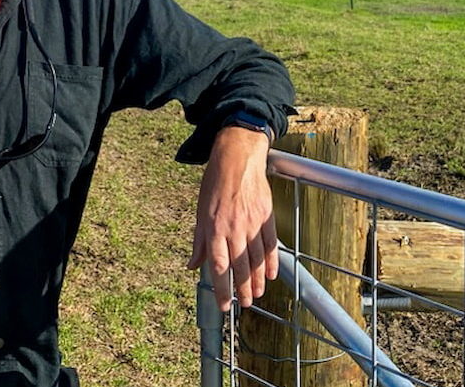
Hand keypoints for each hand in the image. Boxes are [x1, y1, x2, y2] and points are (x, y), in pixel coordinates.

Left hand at [188, 126, 277, 311]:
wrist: (238, 158)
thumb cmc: (215, 183)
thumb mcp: (200, 212)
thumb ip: (199, 241)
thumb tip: (192, 265)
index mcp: (214, 229)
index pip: (219, 267)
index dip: (222, 289)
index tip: (224, 305)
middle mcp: (234, 229)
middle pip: (240, 268)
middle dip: (242, 290)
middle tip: (245, 305)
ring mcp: (252, 224)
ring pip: (256, 260)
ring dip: (256, 281)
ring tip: (256, 296)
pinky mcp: (266, 217)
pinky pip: (270, 245)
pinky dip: (271, 262)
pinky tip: (270, 275)